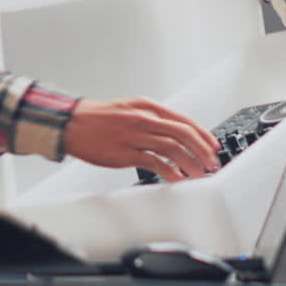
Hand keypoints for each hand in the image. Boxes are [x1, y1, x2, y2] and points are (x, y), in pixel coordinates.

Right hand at [63, 98, 220, 181]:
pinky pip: (154, 162)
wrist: (72, 123)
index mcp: (147, 106)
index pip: (184, 120)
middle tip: (212, 163)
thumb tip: (174, 133)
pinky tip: (178, 179)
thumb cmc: (99, 118)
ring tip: (200, 175)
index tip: (213, 147)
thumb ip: (151, 119)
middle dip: (202, 151)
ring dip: (191, 164)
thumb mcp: (129, 109)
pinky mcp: (125, 153)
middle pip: (183, 134)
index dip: (202, 135)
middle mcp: (144, 118)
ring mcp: (135, 135)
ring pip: (173, 149)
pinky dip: (170, 171)